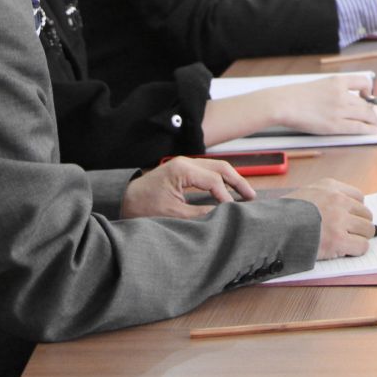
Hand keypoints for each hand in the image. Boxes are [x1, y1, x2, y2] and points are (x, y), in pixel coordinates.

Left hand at [119, 157, 255, 220]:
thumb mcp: (173, 214)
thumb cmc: (144, 208)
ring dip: (232, 179)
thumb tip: (222, 214)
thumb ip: (200, 213)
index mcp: (182, 170)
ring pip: (216, 167)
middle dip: (238, 181)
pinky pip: (208, 172)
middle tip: (252, 197)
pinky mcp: (183, 171)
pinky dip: (221, 180)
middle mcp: (185, 162)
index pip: (214, 180)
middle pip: (220, 167)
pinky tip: (229, 191)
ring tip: (245, 194)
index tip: (235, 211)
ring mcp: (185, 164)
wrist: (125, 200)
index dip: (227, 196)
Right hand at [258, 75, 376, 135]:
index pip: (363, 81)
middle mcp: (342, 95)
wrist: (283, 103)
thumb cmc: (295, 95)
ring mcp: (339, 110)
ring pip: (365, 115)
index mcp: (337, 81)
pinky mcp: (335, 126)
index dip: (369, 90)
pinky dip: (368, 129)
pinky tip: (373, 130)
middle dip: (371, 110)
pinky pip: (358, 128)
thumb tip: (346, 99)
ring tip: (376, 125)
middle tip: (374, 116)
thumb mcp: (319, 85)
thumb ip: (334, 90)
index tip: (368, 96)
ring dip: (372, 120)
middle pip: (365, 102)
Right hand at [284, 177, 374, 258]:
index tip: (349, 219)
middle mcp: (338, 200)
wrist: (270, 228)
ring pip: (368, 230)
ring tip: (345, 243)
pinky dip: (356, 251)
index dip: (355, 211)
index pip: (359, 197)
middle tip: (348, 234)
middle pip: (366, 214)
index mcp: (329, 186)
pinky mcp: (338, 240)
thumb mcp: (304, 194)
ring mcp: (339, 220)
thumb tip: (345, 213)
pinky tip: (345, 251)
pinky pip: (362, 246)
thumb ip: (324, 199)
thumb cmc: (283, 215)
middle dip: (359, 225)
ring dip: (359, 238)